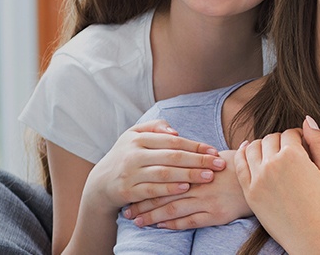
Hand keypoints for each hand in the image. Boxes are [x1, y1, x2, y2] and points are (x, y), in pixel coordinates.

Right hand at [83, 119, 222, 214]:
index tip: (214, 151)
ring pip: (164, 173)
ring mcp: (130, 173)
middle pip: (172, 156)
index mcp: (138, 138)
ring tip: (208, 177)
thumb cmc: (125, 157)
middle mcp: (133, 154)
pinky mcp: (127, 191)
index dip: (196, 146)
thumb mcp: (134, 136)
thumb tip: (176, 131)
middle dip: (198, 160)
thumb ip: (155, 128)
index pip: (173, 141)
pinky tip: (185, 188)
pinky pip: (152, 190)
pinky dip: (169, 189)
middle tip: (218, 164)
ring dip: (188, 175)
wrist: (100, 184)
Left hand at [124, 149, 249, 228]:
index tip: (131, 190)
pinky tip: (161, 225)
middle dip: (144, 203)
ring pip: (173, 208)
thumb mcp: (217, 156)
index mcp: (197, 168)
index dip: (147, 184)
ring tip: (138, 221)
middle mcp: (199, 183)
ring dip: (153, 215)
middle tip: (127, 210)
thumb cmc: (240, 165)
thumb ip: (197, 158)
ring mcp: (207, 199)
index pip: (165, 176)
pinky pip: (191, 220)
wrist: (263, 176)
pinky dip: (174, 223)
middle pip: (164, 193)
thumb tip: (180, 154)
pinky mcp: (217, 214)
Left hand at [235, 117, 319, 248]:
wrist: (312, 235)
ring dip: (261, 145)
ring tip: (269, 151)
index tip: (301, 144)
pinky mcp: (250, 192)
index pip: (289, 134)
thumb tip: (306, 120)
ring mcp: (258, 178)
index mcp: (294, 155)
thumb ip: (319, 141)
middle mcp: (273, 163)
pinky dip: (242, 154)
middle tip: (287, 150)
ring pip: (252, 148)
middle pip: (270, 139)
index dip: (297, 137)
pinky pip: (240, 165)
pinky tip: (248, 151)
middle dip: (280, 141)